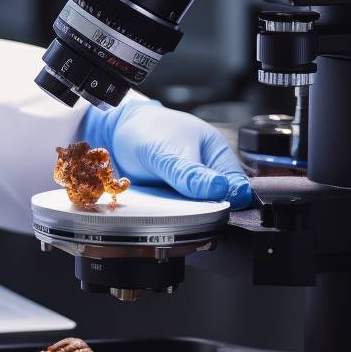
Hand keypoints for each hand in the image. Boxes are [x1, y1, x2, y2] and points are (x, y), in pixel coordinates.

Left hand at [81, 100, 252, 206]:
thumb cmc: (145, 131)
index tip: (215, 211)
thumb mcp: (165, 151)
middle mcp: (208, 171)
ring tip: (178, 220)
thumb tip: (219, 188)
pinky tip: (168, 220)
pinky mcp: (174, 199)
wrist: (114, 133)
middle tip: (194, 220)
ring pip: (200, 210)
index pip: (236, 184)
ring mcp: (191, 187)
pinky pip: (181, 214)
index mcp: (216, 153)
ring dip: (191, 218)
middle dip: (209, 213)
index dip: (229, 200)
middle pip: (220, 201)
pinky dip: (176, 218)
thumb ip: (188, 172)